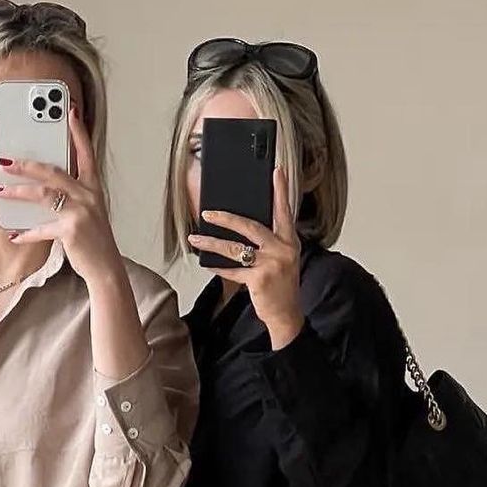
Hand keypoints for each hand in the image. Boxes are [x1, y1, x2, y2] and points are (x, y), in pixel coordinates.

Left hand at [0, 104, 123, 287]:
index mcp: (93, 187)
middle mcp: (88, 195)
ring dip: (17, 192)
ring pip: (42, 194)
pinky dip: (26, 233)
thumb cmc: (95, 240)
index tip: (70, 112)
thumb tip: (43, 187)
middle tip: (6, 161)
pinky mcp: (71, 230)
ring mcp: (80, 211)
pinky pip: (42, 228)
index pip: (86, 153)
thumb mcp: (89, 212)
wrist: (106, 268)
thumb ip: (72, 196)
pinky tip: (14, 234)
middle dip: (26, 165)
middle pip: (53, 171)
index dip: (78, 132)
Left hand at [187, 165, 304, 346]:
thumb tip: (242, 230)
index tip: (277, 171)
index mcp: (290, 242)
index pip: (284, 212)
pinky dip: (217, 266)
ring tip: (195, 237)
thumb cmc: (281, 287)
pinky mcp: (259, 279)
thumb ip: (269, 244)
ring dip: (212, 242)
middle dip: (226, 218)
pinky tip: (205, 262)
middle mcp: (282, 249)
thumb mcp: (282, 260)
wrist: (287, 315)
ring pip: (236, 248)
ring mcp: (271, 264)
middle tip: (208, 212)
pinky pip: (232, 270)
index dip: (280, 191)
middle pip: (251, 226)